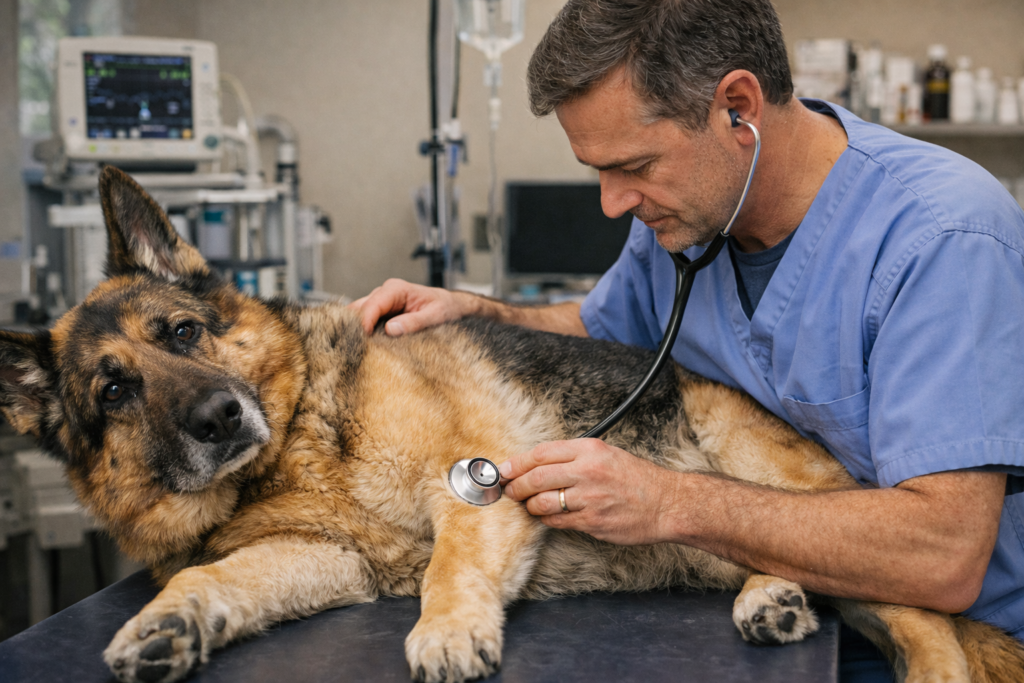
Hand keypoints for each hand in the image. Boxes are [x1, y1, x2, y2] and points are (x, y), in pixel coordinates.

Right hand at [348, 279, 473, 335]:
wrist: (452, 307)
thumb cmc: (446, 309)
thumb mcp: (436, 317)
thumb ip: (414, 322)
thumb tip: (391, 329)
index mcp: (397, 289)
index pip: (373, 304)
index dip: (365, 322)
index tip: (363, 339)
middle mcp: (385, 292)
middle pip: (360, 308)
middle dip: (355, 326)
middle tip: (354, 346)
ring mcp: (380, 302)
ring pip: (358, 314)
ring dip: (357, 329)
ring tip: (356, 348)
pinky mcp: (380, 313)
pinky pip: (365, 320)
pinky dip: (362, 331)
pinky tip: (363, 345)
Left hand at [498, 439, 679, 545]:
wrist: (667, 503)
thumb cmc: (636, 478)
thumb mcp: (606, 453)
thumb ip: (574, 457)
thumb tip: (537, 464)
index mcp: (590, 449)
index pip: (541, 453)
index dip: (517, 463)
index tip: (503, 470)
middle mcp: (588, 471)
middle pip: (536, 478)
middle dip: (516, 487)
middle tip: (509, 491)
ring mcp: (590, 498)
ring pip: (543, 503)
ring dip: (530, 506)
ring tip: (530, 505)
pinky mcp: (592, 522)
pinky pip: (558, 522)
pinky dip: (548, 520)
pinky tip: (549, 517)